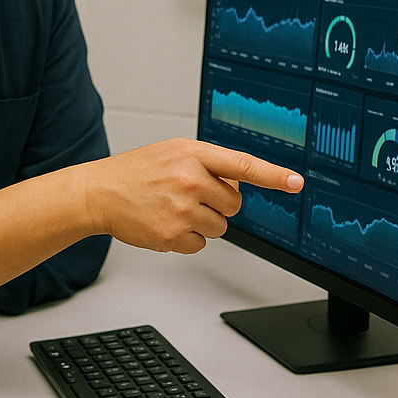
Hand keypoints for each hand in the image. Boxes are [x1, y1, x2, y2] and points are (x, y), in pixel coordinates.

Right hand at [79, 138, 302, 253]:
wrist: (99, 192)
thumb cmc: (137, 171)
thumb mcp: (174, 152)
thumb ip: (209, 163)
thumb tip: (239, 186)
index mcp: (193, 154)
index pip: (243, 165)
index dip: (274, 176)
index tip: (297, 182)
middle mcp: (189, 180)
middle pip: (235, 204)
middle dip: (219, 204)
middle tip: (191, 197)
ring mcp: (181, 209)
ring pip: (220, 228)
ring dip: (204, 223)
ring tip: (175, 209)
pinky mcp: (171, 235)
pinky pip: (201, 245)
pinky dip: (187, 239)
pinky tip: (167, 224)